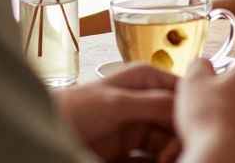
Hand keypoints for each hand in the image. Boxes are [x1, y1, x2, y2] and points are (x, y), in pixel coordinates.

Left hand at [53, 62, 179, 160]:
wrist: (44, 133)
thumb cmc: (72, 108)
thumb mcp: (115, 103)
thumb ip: (152, 103)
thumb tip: (185, 106)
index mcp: (146, 79)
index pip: (182, 92)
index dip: (190, 110)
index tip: (191, 130)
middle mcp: (147, 100)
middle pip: (178, 118)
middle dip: (180, 135)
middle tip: (173, 154)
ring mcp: (139, 125)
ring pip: (168, 139)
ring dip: (171, 151)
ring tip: (168, 161)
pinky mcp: (131, 148)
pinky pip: (153, 156)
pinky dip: (158, 161)